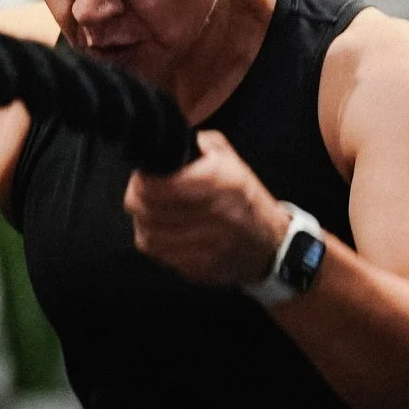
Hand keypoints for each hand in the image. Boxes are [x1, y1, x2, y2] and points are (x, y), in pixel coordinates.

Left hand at [122, 130, 288, 286]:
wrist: (270, 246)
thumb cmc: (246, 201)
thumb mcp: (232, 161)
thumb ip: (200, 146)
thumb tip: (169, 141)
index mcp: (221, 183)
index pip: (160, 184)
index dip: (143, 178)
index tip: (144, 174)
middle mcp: (213, 215)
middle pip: (146, 208)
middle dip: (139, 196)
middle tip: (143, 190)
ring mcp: (203, 246)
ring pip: (146, 231)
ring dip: (143, 218)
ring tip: (152, 210)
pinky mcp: (195, 268)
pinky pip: (156, 252)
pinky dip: (153, 239)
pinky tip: (161, 230)